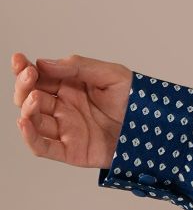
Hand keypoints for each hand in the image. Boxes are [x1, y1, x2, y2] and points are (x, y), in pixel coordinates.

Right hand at [12, 51, 134, 170]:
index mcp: (71, 87)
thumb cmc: (137, 100)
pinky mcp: (71, 150)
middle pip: (31, 97)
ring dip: (27, 109)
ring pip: (33, 121)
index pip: (40, 77)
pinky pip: (43, 147)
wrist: (157, 129)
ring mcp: (66, 129)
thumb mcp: (111, 75)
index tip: (19, 59)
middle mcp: (64, 108)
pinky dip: (30, 136)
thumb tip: (45, 63)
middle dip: (24, 86)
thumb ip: (78, 68)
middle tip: (29, 77)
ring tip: (33, 98)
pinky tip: (24, 122)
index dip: (25, 69)